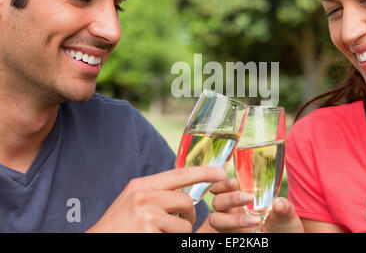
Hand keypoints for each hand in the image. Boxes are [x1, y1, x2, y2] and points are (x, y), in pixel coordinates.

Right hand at [86, 166, 226, 232]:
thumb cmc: (118, 226)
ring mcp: (146, 215)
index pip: (179, 174)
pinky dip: (170, 240)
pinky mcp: (150, 232)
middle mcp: (144, 196)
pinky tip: (151, 237)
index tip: (221, 172)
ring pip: (184, 222)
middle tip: (176, 222)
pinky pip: (177, 237)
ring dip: (178, 231)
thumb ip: (156, 193)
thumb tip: (184, 193)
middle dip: (188, 213)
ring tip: (158, 232)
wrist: (95, 242)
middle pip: (187, 200)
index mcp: (140, 185)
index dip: (203, 172)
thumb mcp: (133, 201)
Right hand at [208, 177, 303, 232]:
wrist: (285, 240)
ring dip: (233, 218)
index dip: (222, 183)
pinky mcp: (231, 236)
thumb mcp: (287, 215)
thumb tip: (279, 203)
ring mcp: (229, 226)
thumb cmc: (283, 227)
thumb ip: (284, 207)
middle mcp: (231, 211)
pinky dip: (231, 228)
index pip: (221, 187)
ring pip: (216, 219)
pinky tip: (251, 226)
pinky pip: (222, 233)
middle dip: (230, 198)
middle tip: (250, 197)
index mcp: (239, 199)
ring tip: (256, 220)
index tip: (234, 182)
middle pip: (217, 201)